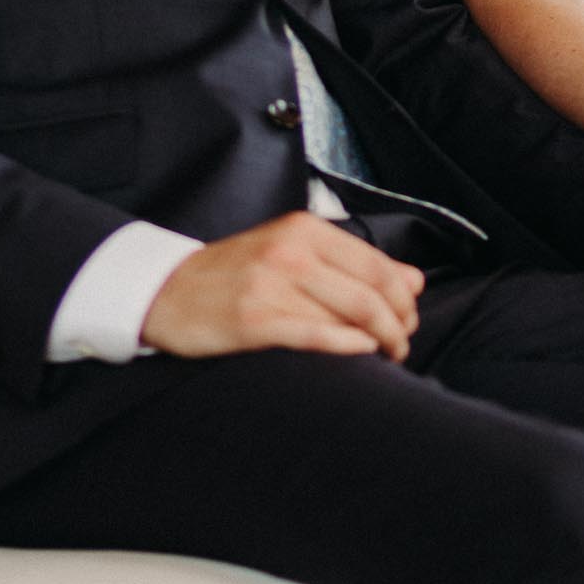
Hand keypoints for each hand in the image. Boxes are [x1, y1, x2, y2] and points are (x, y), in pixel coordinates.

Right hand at [141, 212, 423, 360]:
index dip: (404, 296)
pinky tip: (362, 352)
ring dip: (381, 339)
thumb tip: (414, 280)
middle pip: (370, 290)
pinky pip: (316, 335)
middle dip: (399, 321)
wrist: (168, 290)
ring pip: (350, 313)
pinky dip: (348, 345)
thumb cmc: (237, 273)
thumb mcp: (294, 252)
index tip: (410, 317)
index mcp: (305, 229)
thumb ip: (353, 263)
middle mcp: (292, 251)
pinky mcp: (255, 320)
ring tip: (389, 353)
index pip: (376, 263)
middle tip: (404, 342)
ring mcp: (272, 284)